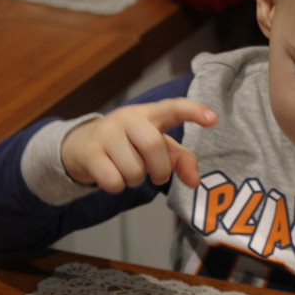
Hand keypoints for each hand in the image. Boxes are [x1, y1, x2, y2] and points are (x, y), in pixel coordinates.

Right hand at [60, 98, 217, 191]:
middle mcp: (128, 118)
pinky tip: (111, 176)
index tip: (213, 119)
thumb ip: (180, 160)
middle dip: (160, 170)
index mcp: (150, 114)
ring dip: (135, 180)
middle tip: (157, 176)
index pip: (174, 107)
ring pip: (133, 169)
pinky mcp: (89, 152)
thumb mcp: (156, 147)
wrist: (80, 146)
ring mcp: (106, 133)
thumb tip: (195, 182)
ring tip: (127, 171)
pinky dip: (117, 186)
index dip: (194, 112)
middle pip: (154, 146)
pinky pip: (113, 181)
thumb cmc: (128, 145)